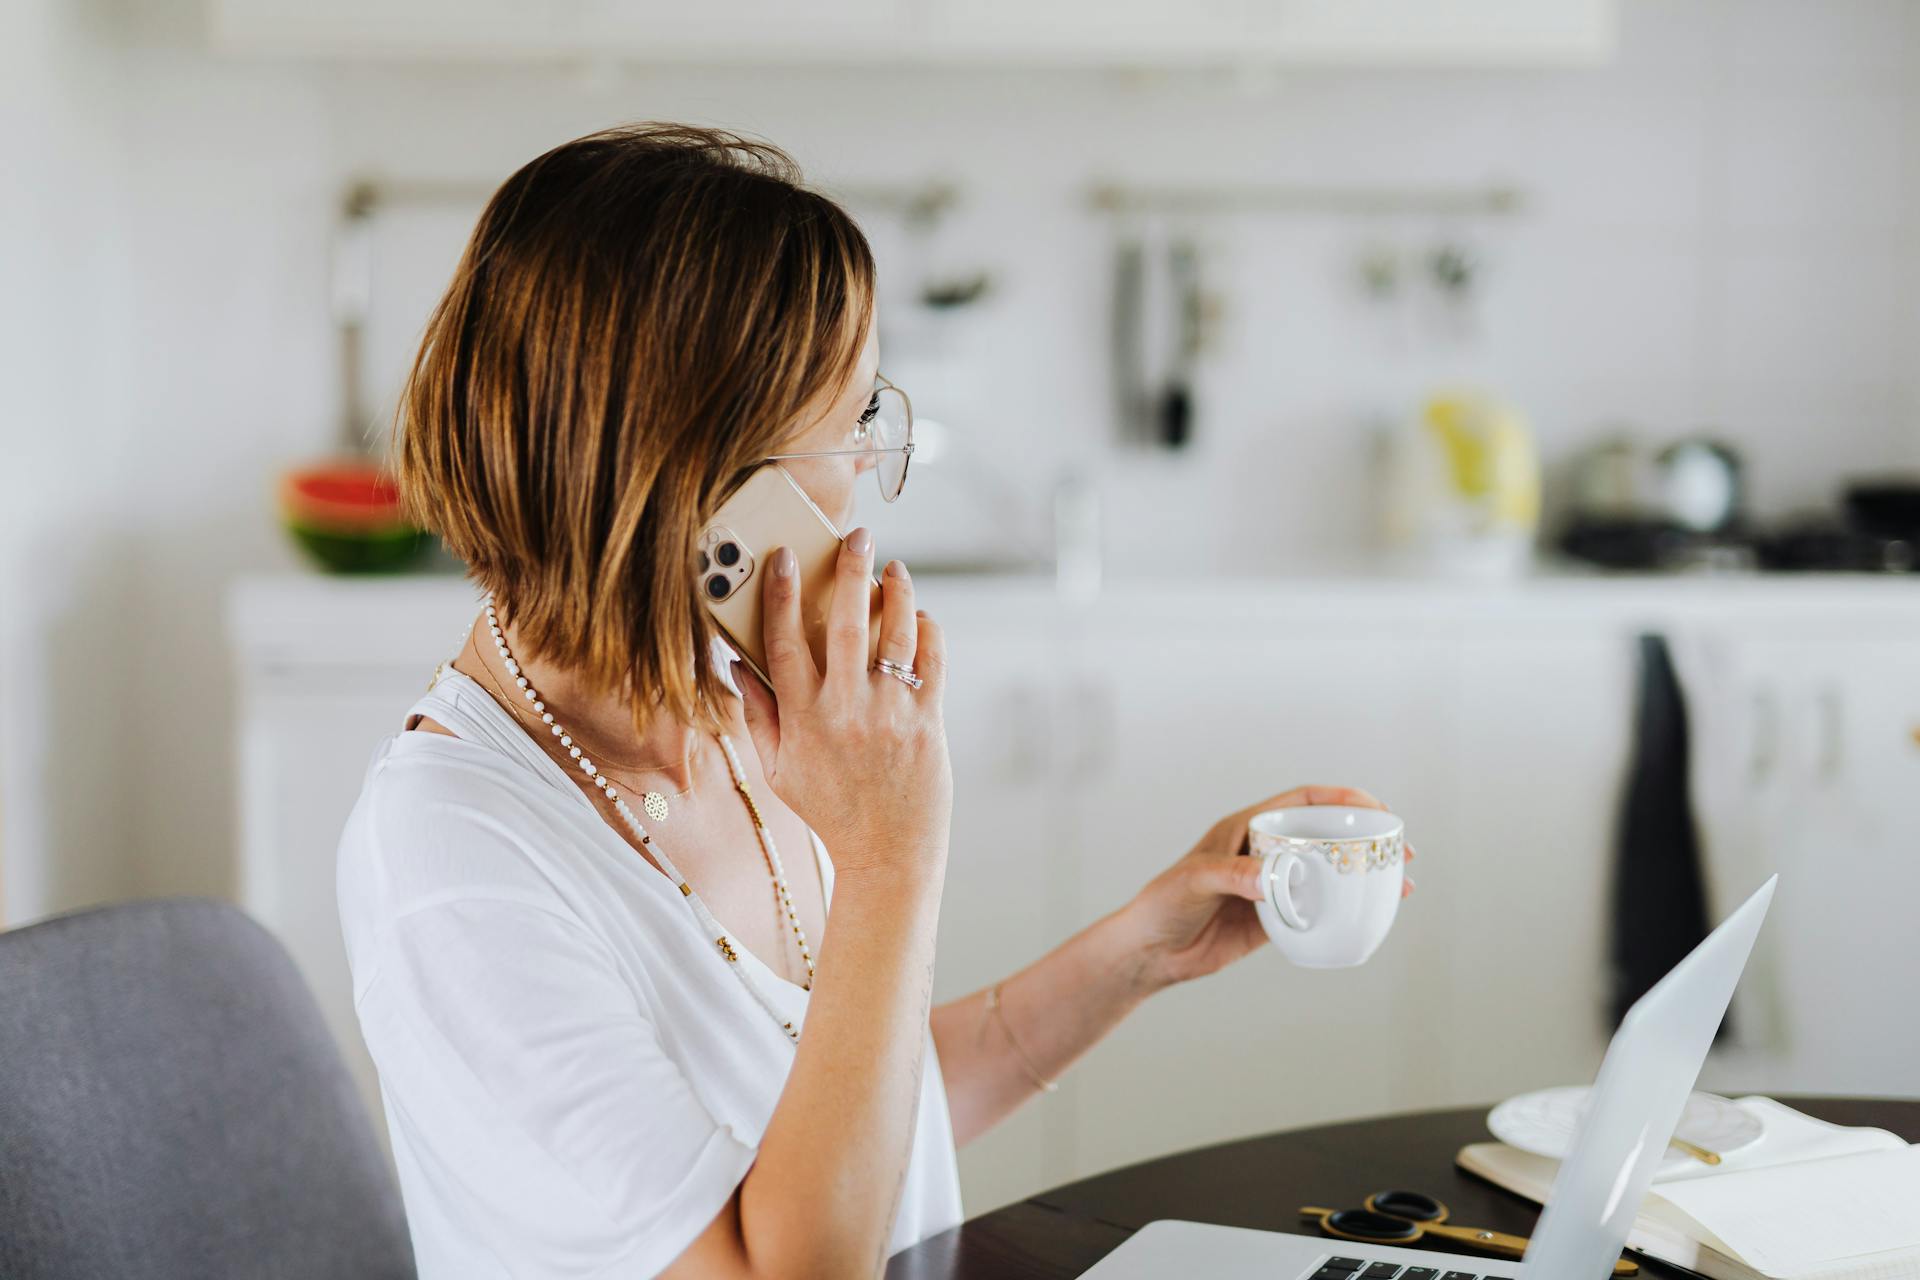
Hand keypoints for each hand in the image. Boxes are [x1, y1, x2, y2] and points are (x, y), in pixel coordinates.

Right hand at [736, 528, 952, 883]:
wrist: (887, 853)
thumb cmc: (830, 811)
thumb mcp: (779, 770)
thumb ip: (758, 716)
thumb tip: (737, 666)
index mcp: (803, 719)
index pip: (784, 642)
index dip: (781, 595)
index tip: (783, 558)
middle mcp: (846, 710)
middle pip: (847, 623)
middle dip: (850, 571)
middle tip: (856, 538)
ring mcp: (891, 713)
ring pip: (897, 633)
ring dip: (897, 592)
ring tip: (893, 569)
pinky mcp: (928, 721)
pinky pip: (933, 660)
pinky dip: (928, 630)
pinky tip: (920, 617)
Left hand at [1111, 786, 1417, 992]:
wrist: (1150, 952)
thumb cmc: (1163, 904)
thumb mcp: (1195, 881)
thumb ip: (1234, 874)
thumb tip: (1275, 877)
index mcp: (1247, 828)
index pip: (1303, 802)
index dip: (1342, 799)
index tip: (1376, 808)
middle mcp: (1264, 852)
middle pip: (1325, 835)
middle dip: (1366, 837)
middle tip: (1401, 849)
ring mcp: (1272, 886)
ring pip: (1328, 873)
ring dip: (1364, 875)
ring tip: (1400, 883)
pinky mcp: (1274, 920)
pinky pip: (1317, 910)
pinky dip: (1345, 910)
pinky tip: (1370, 916)